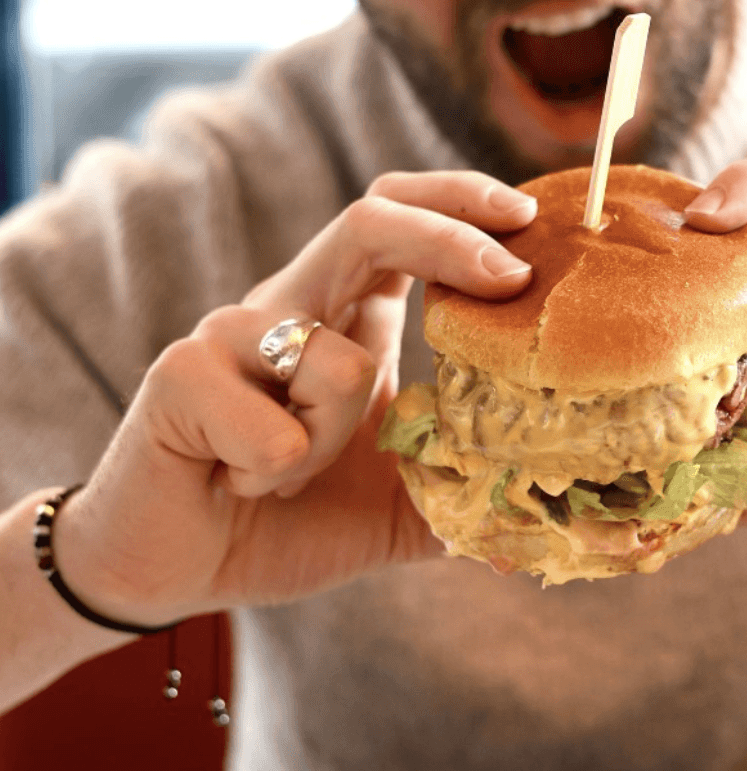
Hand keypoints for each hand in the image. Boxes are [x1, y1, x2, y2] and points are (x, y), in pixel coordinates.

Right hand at [52, 172, 536, 624]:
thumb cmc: (283, 519)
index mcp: (342, 314)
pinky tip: (240, 485)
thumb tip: (550, 501)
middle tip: (514, 277)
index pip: (399, 214)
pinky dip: (279, 473)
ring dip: (341, 438)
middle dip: (451, 236)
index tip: (526, 216)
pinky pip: (277, 429)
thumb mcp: (397, 505)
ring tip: (292, 479)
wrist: (173, 570)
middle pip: (370, 221)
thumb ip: (464, 488)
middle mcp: (289, 305)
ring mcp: (229, 332)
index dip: (460, 200)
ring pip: (340, 364)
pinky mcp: (179, 375)